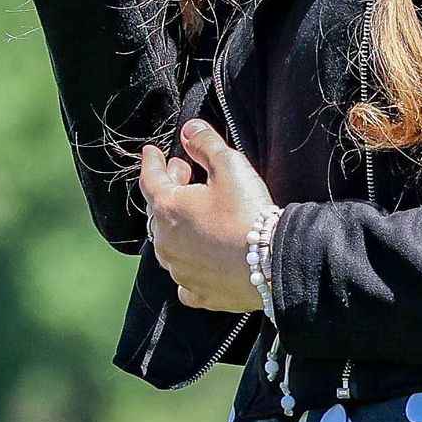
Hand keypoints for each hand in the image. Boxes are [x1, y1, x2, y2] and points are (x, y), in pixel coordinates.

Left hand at [138, 120, 277, 312]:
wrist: (270, 263)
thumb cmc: (247, 212)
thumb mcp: (229, 166)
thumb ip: (205, 143)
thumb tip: (189, 130)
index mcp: (167, 207)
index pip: (150, 178)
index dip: (151, 162)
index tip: (151, 152)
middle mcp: (165, 241)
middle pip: (158, 210)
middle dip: (170, 189)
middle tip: (184, 174)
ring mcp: (179, 269)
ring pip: (169, 242)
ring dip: (178, 225)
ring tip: (195, 213)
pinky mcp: (198, 291)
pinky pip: (184, 276)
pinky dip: (187, 264)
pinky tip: (197, 258)